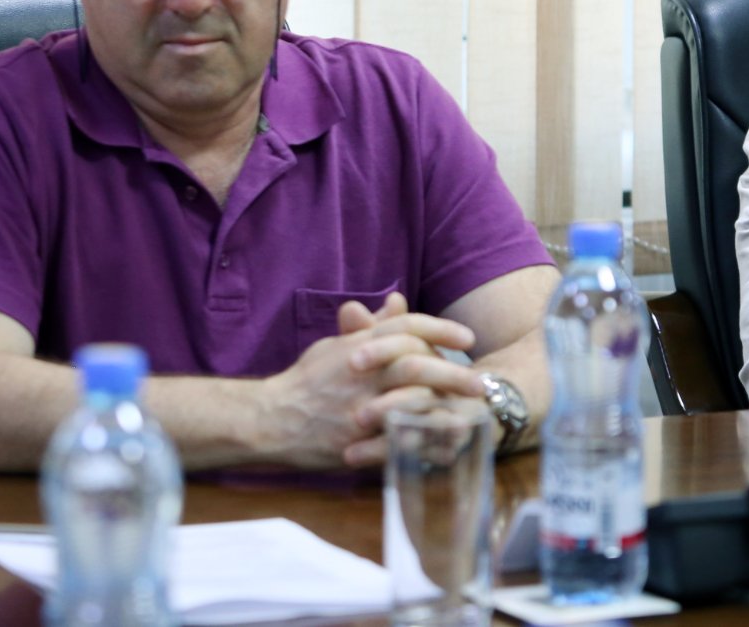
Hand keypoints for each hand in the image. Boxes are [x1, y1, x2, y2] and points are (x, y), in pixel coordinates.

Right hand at [257, 296, 480, 468]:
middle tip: (480, 383)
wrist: (268, 420)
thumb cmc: (306, 381)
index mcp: (358, 346)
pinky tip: (445, 446)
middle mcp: (360, 373)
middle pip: (415, 363)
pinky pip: (396, 440)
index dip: (440, 328)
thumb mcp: (336, 346)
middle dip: (452, 372)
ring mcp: (357, 407)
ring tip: (469, 416)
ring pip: (409, 400)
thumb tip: (399, 302)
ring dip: (443, 407)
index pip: (406, 327)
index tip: (468, 336)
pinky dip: (423, 443)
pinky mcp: (354, 440)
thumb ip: (372, 327)